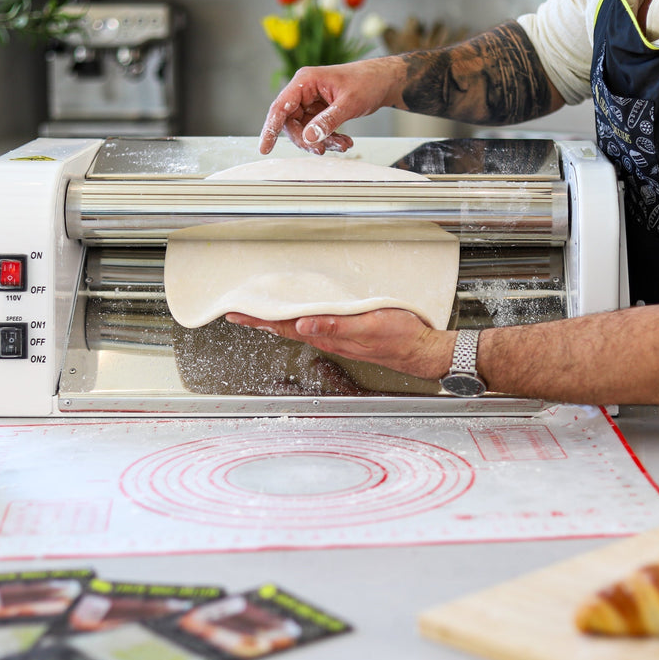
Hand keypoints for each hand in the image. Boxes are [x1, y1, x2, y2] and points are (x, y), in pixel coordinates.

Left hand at [224, 308, 451, 379]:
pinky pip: (313, 325)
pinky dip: (297, 317)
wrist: (422, 350)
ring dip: (276, 318)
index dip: (259, 318)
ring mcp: (336, 338)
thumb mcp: (369, 326)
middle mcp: (328, 338)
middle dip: (260, 318)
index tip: (236, 313)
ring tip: (258, 309)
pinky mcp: (346, 334)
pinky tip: (296, 312)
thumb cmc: (401, 338)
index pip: (285, 325)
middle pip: (285, 326)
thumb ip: (336, 326)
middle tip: (237, 309)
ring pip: (297, 326)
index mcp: (329, 335)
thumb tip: (302, 324)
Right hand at [259, 57, 404, 154]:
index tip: (264, 148)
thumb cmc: (367, 82)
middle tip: (323, 149)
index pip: (280, 107)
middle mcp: (305, 91)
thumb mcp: (348, 103)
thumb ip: (328, 121)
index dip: (270, 129)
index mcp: (305, 81)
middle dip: (307, 140)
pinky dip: (330, 139)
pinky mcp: (321, 110)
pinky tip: (345, 142)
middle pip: (291, 123)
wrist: (384, 80)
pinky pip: (317, 130)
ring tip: (343, 145)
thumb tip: (308, 138)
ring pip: (305, 130)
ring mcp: (312, 101)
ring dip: (322, 141)